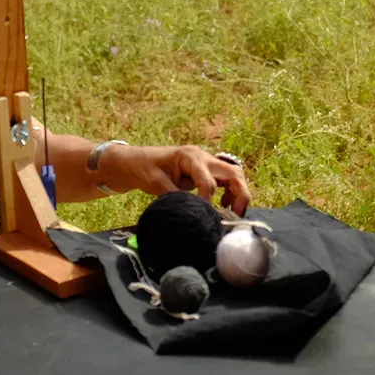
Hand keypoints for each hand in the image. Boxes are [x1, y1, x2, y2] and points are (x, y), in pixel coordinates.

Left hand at [101, 144, 251, 214]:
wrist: (135, 161)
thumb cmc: (142, 168)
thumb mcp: (155, 182)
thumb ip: (174, 196)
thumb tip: (191, 213)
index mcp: (190, 156)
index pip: (209, 181)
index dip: (209, 201)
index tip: (205, 217)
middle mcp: (203, 157)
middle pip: (233, 173)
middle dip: (239, 195)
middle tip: (234, 217)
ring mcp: (206, 163)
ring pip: (234, 176)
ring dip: (238, 194)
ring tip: (231, 213)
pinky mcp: (206, 171)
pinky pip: (226, 180)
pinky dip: (231, 193)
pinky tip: (222, 206)